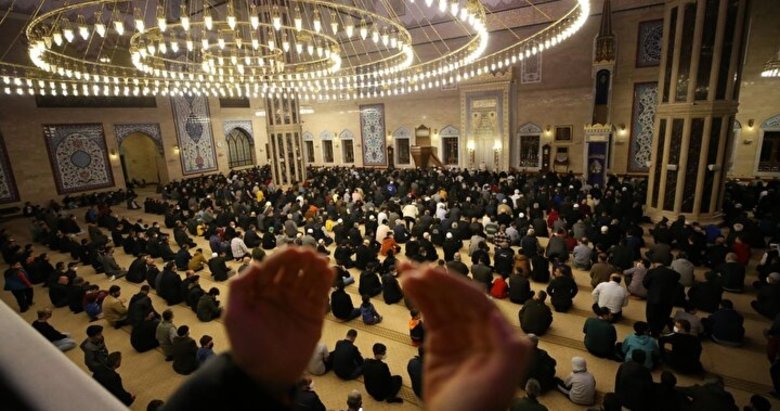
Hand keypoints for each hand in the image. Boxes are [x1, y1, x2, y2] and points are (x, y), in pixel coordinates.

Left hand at [224, 247, 333, 392]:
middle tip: (309, 254)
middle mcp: (281, 293)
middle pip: (293, 270)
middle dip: (301, 260)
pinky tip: (329, 271)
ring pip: (309, 279)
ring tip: (321, 260)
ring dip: (315, 268)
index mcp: (261, 290)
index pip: (272, 268)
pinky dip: (325, 281)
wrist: (266, 373)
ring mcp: (298, 303)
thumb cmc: (247, 345)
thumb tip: (254, 264)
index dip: (282, 258)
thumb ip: (239, 288)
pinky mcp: (313, 314)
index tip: (292, 251)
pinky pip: (320, 294)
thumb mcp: (234, 315)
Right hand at [398, 261, 529, 410]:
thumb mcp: (500, 380)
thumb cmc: (478, 410)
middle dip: (435, 280)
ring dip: (424, 284)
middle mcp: (481, 332)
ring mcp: (459, 337)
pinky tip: (407, 284)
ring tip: (403, 267)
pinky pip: (430, 314)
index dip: (452, 284)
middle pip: (456, 297)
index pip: (475, 301)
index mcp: (499, 337)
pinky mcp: (440, 344)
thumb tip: (495, 314)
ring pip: (441, 302)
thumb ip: (508, 346)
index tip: (431, 273)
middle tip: (411, 265)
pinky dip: (419, 298)